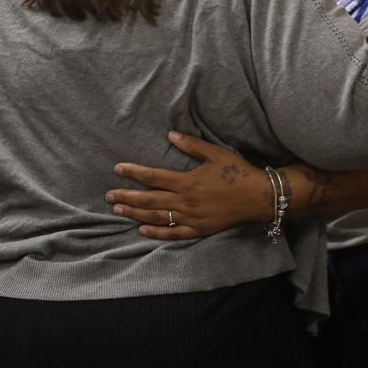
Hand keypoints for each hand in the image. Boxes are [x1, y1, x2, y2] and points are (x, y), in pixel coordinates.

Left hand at [107, 132, 273, 239]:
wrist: (258, 197)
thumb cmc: (237, 172)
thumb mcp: (215, 153)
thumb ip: (191, 145)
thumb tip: (170, 135)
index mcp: (187, 181)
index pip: (153, 177)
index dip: (134, 172)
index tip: (117, 169)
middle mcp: (185, 201)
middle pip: (149, 199)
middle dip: (127, 196)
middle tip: (109, 195)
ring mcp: (191, 218)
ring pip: (156, 217)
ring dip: (136, 213)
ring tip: (119, 209)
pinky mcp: (198, 229)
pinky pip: (173, 233)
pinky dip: (156, 232)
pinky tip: (142, 229)